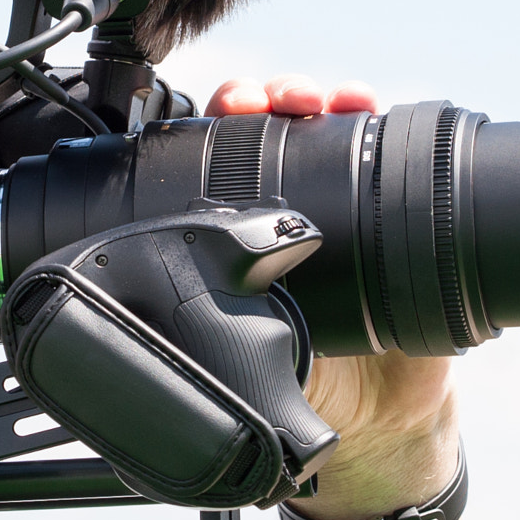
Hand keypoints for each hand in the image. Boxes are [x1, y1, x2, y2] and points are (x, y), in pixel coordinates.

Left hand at [205, 76, 459, 519]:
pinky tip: (363, 103)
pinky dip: (373, 120)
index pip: (217, 164)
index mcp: (238, 237)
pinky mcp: (392, 214)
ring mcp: (343, 206)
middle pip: (271, 132)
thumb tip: (127, 360)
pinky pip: (386, 156)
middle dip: (265, 99)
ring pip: (324, 129)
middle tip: (263, 101)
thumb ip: (197, 352)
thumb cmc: (303, 387)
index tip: (217, 114)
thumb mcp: (239, 363)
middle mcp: (288, 212)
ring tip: (313, 98)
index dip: (213, 129)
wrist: (380, 422)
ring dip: (318, 96)